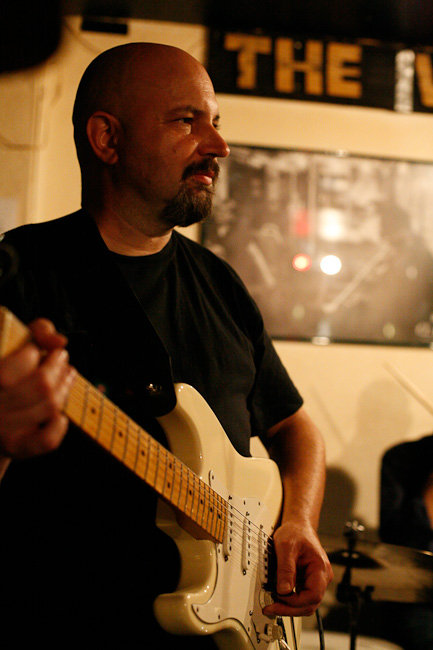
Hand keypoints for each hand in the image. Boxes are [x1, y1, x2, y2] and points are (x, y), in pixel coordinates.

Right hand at [0, 318, 74, 459]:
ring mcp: (1, 431)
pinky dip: (59, 424)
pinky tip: (59, 412)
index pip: (14, 367)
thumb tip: (60, 342)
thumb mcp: (10, 342)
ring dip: (65, 387)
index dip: (31, 353)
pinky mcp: (15, 448)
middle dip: (57, 368)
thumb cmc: (6, 372)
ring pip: (48, 407)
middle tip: (60, 358)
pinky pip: (46, 440)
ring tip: (68, 374)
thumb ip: (36, 331)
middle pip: (41, 386)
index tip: (35, 350)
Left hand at [263, 520, 332, 617]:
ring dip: (290, 607)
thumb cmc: (295, 532)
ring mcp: (316, 580)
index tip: (279, 599)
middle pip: (310, 603)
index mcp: (320, 568)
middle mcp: (322, 577)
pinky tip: (278, 598)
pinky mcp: (308, 581)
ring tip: (273, 605)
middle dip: (290, 609)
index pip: (313, 595)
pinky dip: (290, 600)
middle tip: (271, 608)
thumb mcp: (286, 546)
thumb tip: (283, 590)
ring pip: (306, 603)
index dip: (296, 601)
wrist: (298, 525)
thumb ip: (285, 569)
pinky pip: (301, 597)